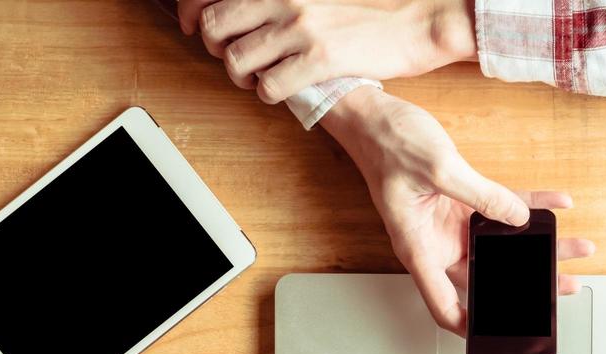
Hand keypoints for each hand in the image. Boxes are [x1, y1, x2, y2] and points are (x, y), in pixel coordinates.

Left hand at [178, 0, 476, 102]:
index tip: (193, 27)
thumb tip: (246, 13)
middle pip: (214, 26)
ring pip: (236, 59)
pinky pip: (269, 85)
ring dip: (240, 76)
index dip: (191, 12)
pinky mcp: (319, 58)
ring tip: (260, 77)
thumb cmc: (368, 8)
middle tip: (233, 58)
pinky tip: (283, 89)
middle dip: (214, 48)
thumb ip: (281, 0)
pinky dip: (268, 93)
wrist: (414, 20)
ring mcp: (300, 26)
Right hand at [321, 87, 593, 334]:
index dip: (468, 327)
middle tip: (562, 286)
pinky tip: (557, 206)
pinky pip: (502, 208)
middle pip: (486, 276)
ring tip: (575, 248)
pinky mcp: (462, 201)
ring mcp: (452, 224)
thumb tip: (518, 217)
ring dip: (539, 246)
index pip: (443, 304)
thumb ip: (482, 195)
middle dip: (527, 282)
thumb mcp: (439, 169)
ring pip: (502, 246)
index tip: (496, 338)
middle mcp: (437, 243)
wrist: (374, 118)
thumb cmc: (386, 146)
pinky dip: (531, 207)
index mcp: (419, 248)